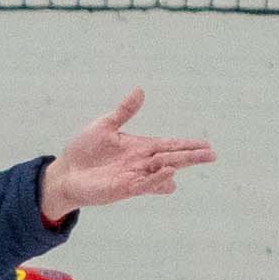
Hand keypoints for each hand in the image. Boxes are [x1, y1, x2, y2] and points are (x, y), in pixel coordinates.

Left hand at [38, 89, 214, 224]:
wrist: (66, 172)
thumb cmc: (84, 150)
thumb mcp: (105, 126)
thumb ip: (124, 111)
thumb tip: (140, 91)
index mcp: (140, 147)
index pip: (169, 145)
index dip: (187, 145)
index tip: (206, 144)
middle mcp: (141, 163)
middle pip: (171, 158)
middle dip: (192, 156)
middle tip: (213, 154)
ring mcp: (133, 177)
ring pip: (161, 172)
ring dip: (179, 166)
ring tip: (199, 159)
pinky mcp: (123, 189)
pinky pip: (144, 185)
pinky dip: (157, 180)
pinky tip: (170, 173)